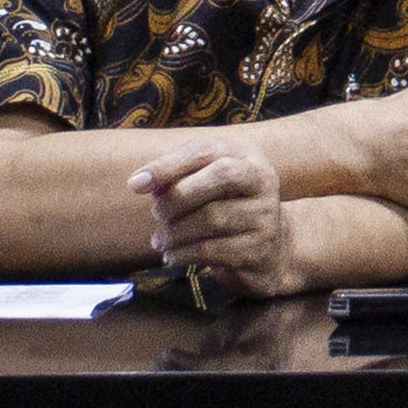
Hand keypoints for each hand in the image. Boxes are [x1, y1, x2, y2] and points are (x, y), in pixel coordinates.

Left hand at [133, 145, 309, 299]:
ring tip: (159, 240)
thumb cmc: (228, 210)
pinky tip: (172, 256)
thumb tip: (142, 182)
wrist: (272, 250)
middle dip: (178, 196)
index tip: (135, 185)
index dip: (168, 166)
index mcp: (246, 156)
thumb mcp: (208, 185)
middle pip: (221, 175)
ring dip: (175, 231)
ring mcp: (265, 214)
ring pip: (213, 217)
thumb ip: (179, 177)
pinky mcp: (260, 248)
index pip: (205, 151)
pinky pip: (213, 249)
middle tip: (156, 214)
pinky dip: (183, 254)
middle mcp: (263, 180)